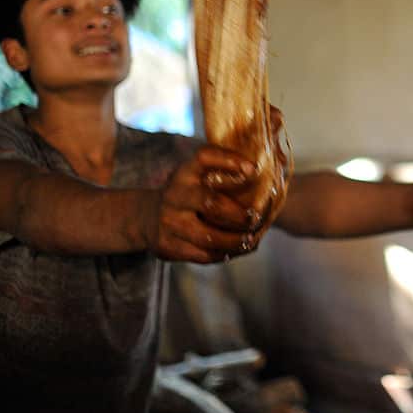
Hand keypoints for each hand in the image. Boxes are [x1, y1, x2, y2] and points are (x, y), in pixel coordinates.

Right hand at [144, 145, 264, 262]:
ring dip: (236, 241)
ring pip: (209, 237)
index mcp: (186, 172)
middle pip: (212, 204)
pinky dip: (225, 254)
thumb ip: (223, 175)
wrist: (147, 217)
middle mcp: (176, 194)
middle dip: (240, 215)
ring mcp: (170, 221)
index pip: (205, 157)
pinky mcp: (168, 245)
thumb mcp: (197, 176)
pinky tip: (237, 249)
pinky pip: (203, 255)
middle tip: (256, 218)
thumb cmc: (188, 194)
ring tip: (251, 239)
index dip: (229, 160)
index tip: (253, 169)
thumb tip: (266, 179)